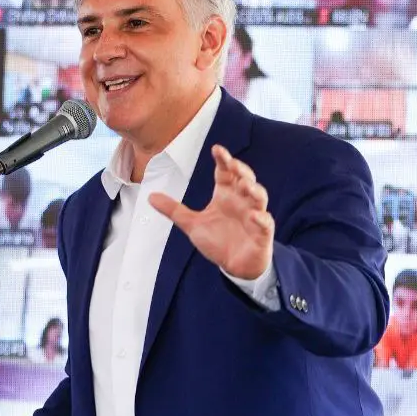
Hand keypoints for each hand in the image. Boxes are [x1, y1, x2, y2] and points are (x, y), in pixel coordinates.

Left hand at [149, 144, 273, 279]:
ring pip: (259, 197)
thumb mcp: (192, 225)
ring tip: (245, 186)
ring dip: (254, 190)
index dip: (223, 160)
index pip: (225, 172)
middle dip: (241, 170)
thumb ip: (174, 210)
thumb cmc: (218, 241)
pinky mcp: (262, 233)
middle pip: (246, 179)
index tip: (216, 149)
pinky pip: (266, 223)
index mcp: (225, 195)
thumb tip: (150, 196)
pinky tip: (255, 216)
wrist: (235, 266)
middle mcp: (241, 201)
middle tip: (232, 164)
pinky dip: (262, 219)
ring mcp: (254, 216)